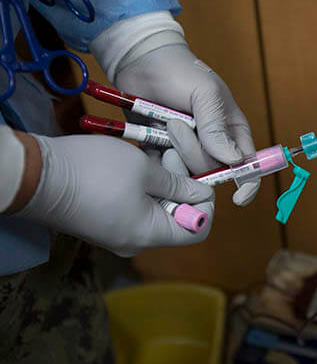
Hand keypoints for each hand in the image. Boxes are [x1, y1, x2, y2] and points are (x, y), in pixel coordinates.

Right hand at [16, 134, 213, 256]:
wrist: (35, 175)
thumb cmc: (94, 171)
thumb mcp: (145, 170)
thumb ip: (180, 184)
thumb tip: (205, 194)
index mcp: (150, 235)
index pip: (198, 229)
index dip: (205, 202)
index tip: (197, 174)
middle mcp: (136, 242)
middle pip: (178, 217)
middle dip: (182, 183)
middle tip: (172, 152)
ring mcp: (118, 233)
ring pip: (157, 207)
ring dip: (163, 179)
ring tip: (156, 149)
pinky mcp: (104, 221)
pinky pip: (136, 206)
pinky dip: (144, 184)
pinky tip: (140, 158)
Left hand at [115, 42, 259, 205]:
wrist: (139, 62)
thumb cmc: (179, 71)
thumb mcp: (205, 93)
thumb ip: (217, 127)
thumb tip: (234, 160)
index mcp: (232, 130)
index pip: (249, 164)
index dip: (248, 182)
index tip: (238, 196)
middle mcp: (213, 144)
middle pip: (213, 170)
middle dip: (194, 153)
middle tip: (176, 123)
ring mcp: (187, 150)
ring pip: (187, 172)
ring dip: (174, 152)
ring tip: (164, 124)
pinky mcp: (163, 152)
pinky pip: (164, 171)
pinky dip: (157, 160)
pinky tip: (153, 136)